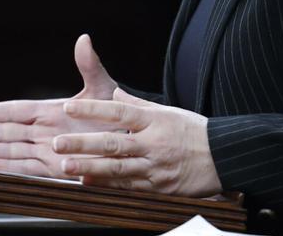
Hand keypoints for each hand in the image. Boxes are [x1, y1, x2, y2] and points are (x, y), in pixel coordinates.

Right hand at [0, 33, 116, 177]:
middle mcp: (45, 131)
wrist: (132, 139)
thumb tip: (83, 39)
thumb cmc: (118, 113)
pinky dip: (8, 168)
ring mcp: (48, 150)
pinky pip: (27, 169)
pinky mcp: (56, 169)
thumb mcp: (102, 87)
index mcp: (50, 110)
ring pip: (10, 151)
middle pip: (4, 132)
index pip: (14, 111)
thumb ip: (89, 66)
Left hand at [53, 87, 222, 197]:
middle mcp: (152, 143)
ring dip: (89, 168)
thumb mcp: (168, 111)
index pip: (118, 112)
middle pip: (113, 143)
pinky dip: (107, 186)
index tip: (69, 107)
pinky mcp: (158, 187)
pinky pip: (128, 187)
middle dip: (83, 144)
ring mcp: (154, 167)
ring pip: (117, 168)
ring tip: (66, 166)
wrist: (224, 157)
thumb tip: (115, 95)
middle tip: (58, 142)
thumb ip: (138, 105)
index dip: (92, 110)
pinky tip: (88, 183)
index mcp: (154, 120)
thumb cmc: (195, 132)